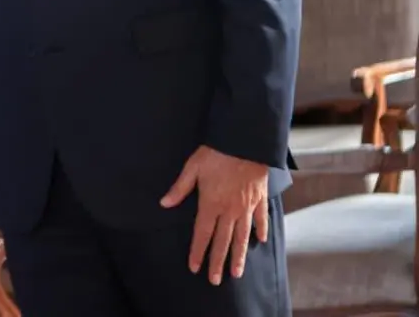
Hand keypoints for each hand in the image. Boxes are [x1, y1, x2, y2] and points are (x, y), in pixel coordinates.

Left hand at [160, 145, 268, 284]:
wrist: (245, 142)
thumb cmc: (216, 153)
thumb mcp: (192, 168)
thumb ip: (179, 188)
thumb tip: (164, 203)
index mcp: (211, 204)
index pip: (202, 234)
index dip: (197, 251)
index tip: (194, 267)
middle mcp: (229, 210)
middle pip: (222, 241)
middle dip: (217, 262)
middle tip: (215, 280)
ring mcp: (246, 207)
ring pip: (242, 237)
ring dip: (239, 255)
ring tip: (237, 272)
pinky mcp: (259, 199)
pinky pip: (260, 219)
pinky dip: (260, 230)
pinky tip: (260, 241)